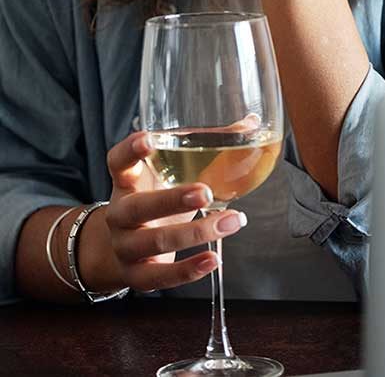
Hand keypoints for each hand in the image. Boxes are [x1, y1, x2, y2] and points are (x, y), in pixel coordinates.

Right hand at [91, 132, 247, 293]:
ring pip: (155, 242)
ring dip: (197, 233)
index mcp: (127, 181)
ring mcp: (124, 246)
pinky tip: (213, 259)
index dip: (131, 150)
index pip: (118, 161)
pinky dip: (188, 270)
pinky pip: (160, 277)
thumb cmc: (156, 199)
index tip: (150, 139)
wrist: (121, 249)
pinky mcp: (136, 275)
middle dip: (172, 200)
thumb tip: (250, 122)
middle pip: (138, 207)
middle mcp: (120, 213)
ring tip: (232, 221)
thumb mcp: (171, 174)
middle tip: (205, 192)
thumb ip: (206, 148)